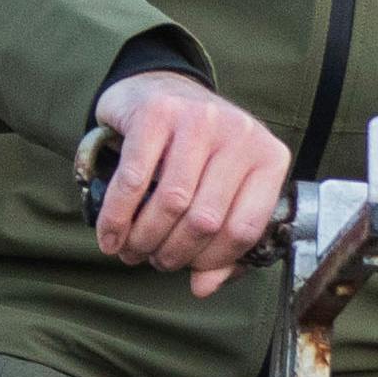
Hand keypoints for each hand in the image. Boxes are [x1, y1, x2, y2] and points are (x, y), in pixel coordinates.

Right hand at [86, 67, 293, 295]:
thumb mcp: (220, 191)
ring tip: (130, 251)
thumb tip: (203, 287)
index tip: (188, 271)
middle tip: (152, 261)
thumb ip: (220, 242)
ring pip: (171, 202)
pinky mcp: (157, 112)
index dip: (212, 261)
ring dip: (143, 238)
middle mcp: (240, 133)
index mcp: (268, 157)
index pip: (244, 228)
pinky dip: (117, 216)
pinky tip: (109, 235)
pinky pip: (134, 179)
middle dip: (172, 253)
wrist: (159, 89)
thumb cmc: (195, 153)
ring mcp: (200, 118)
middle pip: (205, 219)